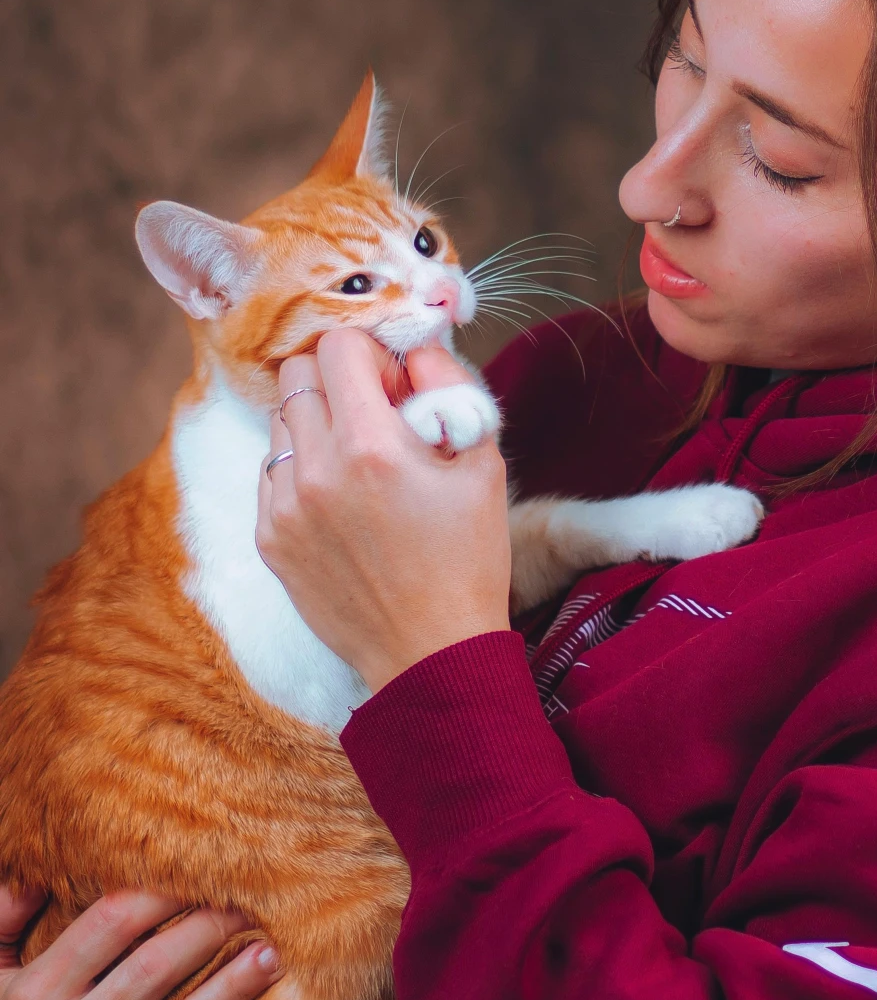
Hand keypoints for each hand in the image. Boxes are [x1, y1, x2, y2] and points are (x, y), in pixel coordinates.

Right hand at [0, 883, 285, 999]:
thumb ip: (3, 919)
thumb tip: (38, 868)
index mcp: (34, 996)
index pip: (109, 926)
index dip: (163, 894)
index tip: (204, 872)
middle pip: (151, 973)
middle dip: (207, 933)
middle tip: (252, 906)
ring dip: (230, 995)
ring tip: (270, 959)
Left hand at [256, 332, 512, 692]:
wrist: (431, 653)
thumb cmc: (468, 560)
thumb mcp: (483, 466)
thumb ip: (450, 390)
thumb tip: (417, 350)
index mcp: (370, 444)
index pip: (338, 346)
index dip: (372, 355)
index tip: (395, 387)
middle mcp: (316, 469)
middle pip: (298, 374)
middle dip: (337, 381)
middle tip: (376, 416)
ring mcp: (285, 507)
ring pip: (279, 422)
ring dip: (316, 425)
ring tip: (358, 465)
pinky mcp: (270, 539)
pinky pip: (270, 474)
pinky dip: (301, 471)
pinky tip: (341, 502)